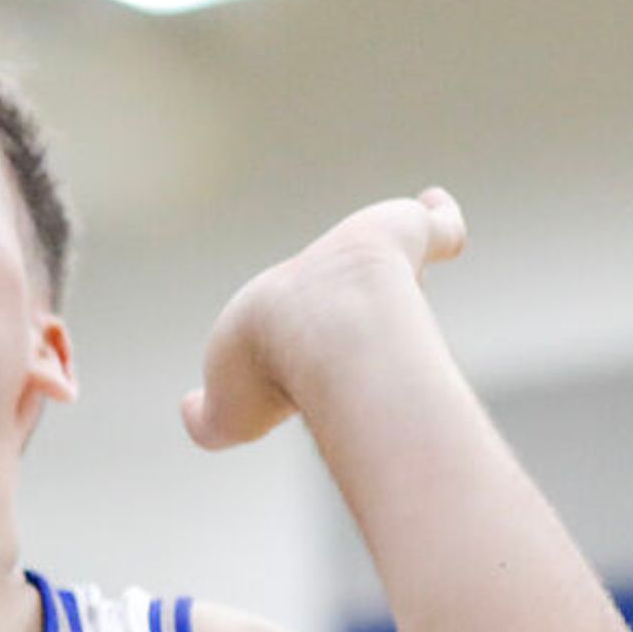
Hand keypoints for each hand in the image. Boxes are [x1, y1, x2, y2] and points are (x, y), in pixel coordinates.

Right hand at [185, 188, 465, 449]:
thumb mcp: (228, 415)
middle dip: (352, 292)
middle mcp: (319, 276)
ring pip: (392, 257)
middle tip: (374, 311)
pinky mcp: (409, 235)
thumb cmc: (275, 371)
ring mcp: (368, 258)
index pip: (291, 319)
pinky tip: (440, 209)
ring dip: (404, 257)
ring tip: (422, 240)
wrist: (322, 329)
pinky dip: (441, 219)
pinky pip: (435, 226)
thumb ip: (206, 422)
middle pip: (342, 285)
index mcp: (274, 309)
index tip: (305, 361)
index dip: (300, 338)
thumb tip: (191, 410)